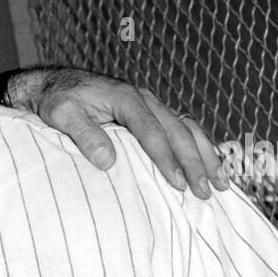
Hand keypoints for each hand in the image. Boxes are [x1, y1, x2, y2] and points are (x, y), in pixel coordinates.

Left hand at [13, 68, 226, 197]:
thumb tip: (107, 160)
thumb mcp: (61, 114)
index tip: (177, 184)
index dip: (166, 158)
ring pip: (187, 129)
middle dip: (194, 162)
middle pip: (177, 131)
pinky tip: (211, 166)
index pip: (152, 131)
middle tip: (205, 192)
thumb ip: (83, 134)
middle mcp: (144, 99)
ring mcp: (151, 106)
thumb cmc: (57, 101)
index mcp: (125, 98)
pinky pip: (182, 129)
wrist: (56, 84)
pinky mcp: (151, 114)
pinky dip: (199, 147)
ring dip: (206, 155)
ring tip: (221, 183)